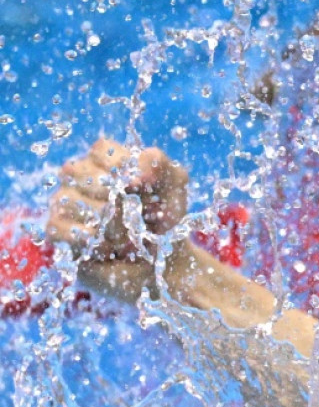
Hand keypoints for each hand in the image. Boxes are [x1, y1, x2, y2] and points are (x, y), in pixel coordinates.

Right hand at [47, 139, 188, 301]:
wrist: (162, 256)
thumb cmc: (164, 214)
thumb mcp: (174, 182)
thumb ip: (157, 163)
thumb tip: (134, 175)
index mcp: (104, 157)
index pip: (102, 150)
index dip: (127, 172)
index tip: (146, 189)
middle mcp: (77, 174)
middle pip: (86, 177)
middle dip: (123, 203)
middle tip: (140, 216)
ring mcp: (63, 200)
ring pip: (73, 203)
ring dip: (111, 226)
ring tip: (128, 235)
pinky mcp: (56, 230)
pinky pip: (62, 229)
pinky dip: (93, 242)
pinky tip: (109, 247)